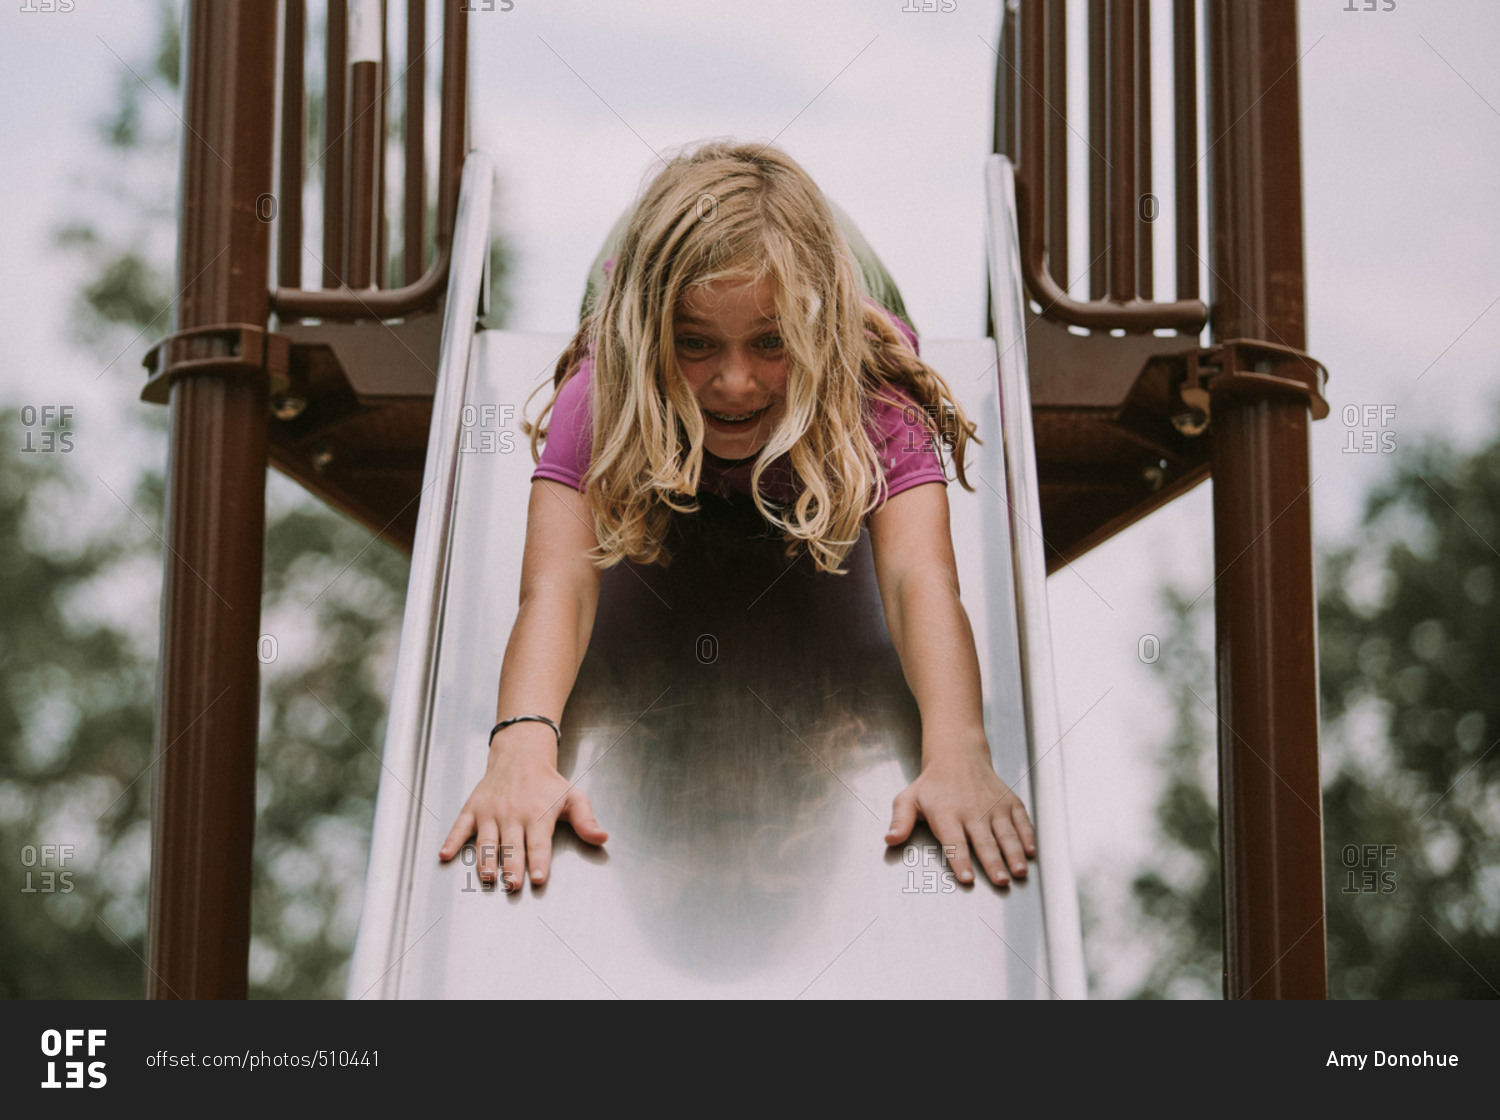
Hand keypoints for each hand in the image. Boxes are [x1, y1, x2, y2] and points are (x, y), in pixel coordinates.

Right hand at [437, 726, 607, 890]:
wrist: (521, 756)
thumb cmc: (548, 783)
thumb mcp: (573, 797)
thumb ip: (585, 821)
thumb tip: (602, 838)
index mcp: (538, 814)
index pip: (539, 843)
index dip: (539, 861)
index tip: (537, 878)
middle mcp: (513, 814)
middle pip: (512, 845)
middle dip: (512, 866)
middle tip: (512, 885)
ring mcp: (490, 812)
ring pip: (487, 839)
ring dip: (486, 859)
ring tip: (487, 877)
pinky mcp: (473, 809)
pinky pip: (460, 826)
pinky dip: (452, 840)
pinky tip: (446, 855)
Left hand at [885, 742, 1035, 886]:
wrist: (958, 756)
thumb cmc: (932, 785)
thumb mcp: (908, 799)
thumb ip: (900, 821)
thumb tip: (890, 839)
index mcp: (946, 812)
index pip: (954, 841)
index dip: (960, 860)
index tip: (966, 877)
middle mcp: (972, 810)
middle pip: (983, 840)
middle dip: (993, 862)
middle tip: (1000, 881)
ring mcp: (993, 806)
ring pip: (1005, 833)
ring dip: (1014, 853)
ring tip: (1018, 871)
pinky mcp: (1009, 802)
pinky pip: (1021, 820)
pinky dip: (1027, 835)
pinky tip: (1030, 851)